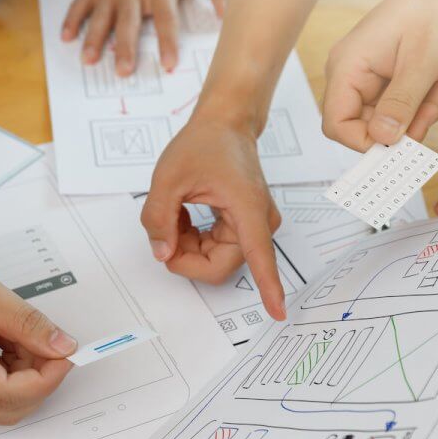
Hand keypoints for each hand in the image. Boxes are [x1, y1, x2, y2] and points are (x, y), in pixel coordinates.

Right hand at [0, 239, 76, 424]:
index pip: (9, 394)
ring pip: (2, 404)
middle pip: (8, 408)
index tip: (67, 350)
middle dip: (39, 379)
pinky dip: (11, 372)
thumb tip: (63, 347)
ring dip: (26, 376)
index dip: (47, 377)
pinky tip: (10, 340)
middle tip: (51, 342)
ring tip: (23, 334)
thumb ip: (25, 322)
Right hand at [62, 0, 224, 75]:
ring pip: (101, 16)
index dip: (168, 42)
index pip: (166, 20)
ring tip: (89, 59)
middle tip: (123, 71)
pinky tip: (67, 38)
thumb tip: (231, 20)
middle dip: (125, 48)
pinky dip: (72, 21)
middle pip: (129, 23)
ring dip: (94, 39)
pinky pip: (80, 5)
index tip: (170, 64)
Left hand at [140, 116, 285, 319]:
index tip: (279, 314)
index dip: (269, 288)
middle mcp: (259, 221)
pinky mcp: (246, 226)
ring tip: (177, 213)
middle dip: (186, 254)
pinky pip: (217, 249)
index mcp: (248, 208)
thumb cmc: (202, 144)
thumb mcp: (168, 177)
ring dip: (189, 245)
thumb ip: (159, 218)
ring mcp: (255, 225)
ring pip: (215, 259)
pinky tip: (187, 215)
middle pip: (219, 265)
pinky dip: (195, 239)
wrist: (225, 124)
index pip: (260, 257)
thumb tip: (163, 254)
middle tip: (166, 226)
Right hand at [322, 0, 437, 150]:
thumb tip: (382, 139)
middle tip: (430, 111)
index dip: (365, 141)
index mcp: (347, 67)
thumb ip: (400, 103)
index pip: (336, 123)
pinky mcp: (383, 80)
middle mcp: (349, 74)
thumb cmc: (436, 11)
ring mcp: (366, 78)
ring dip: (415, 116)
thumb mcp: (423, 62)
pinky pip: (396, 110)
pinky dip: (420, 106)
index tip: (400, 141)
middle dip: (400, 127)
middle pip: (361, 126)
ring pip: (384, 121)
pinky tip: (436, 83)